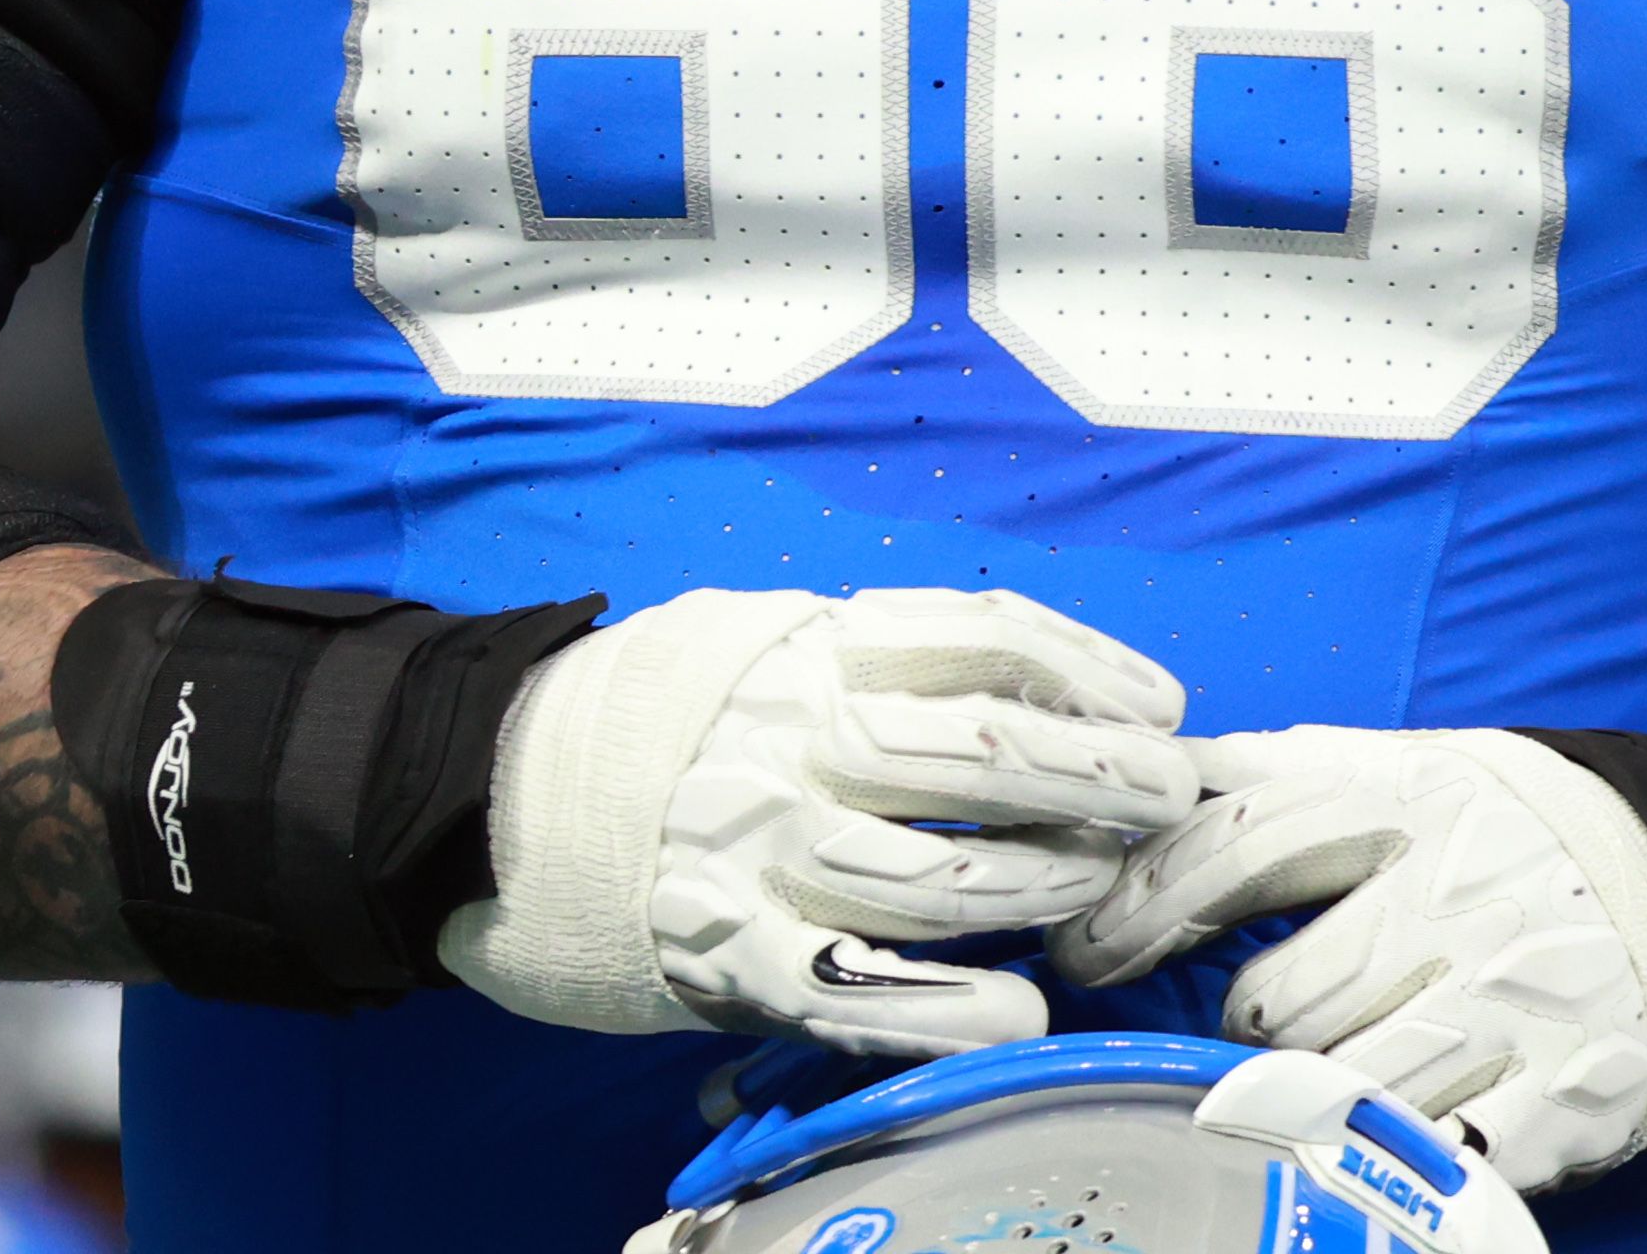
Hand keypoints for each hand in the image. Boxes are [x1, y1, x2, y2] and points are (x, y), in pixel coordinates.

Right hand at [439, 588, 1197, 1059]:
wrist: (473, 794)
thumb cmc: (636, 717)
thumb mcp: (746, 636)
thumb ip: (859, 651)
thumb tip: (1009, 673)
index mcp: (805, 646)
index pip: (982, 637)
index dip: (1090, 669)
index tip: (1160, 702)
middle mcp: (791, 741)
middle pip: (982, 750)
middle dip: (1099, 774)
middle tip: (1174, 794)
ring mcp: (758, 850)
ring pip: (939, 871)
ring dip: (1045, 882)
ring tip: (1107, 890)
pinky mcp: (723, 952)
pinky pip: (856, 989)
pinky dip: (950, 1006)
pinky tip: (1023, 1010)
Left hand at [1053, 729, 1646, 1192]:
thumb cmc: (1521, 833)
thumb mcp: (1412, 767)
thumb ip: (1282, 776)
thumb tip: (1145, 778)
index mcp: (1410, 801)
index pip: (1232, 849)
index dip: (1136, 907)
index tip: (1080, 949)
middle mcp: (1456, 900)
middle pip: (1274, 997)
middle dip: (1244, 1017)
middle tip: (1253, 1016)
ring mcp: (1510, 1006)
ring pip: (1333, 1080)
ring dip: (1301, 1084)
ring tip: (1320, 1062)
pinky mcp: (1557, 1101)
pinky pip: (1423, 1148)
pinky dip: (1381, 1141)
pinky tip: (1377, 1117)